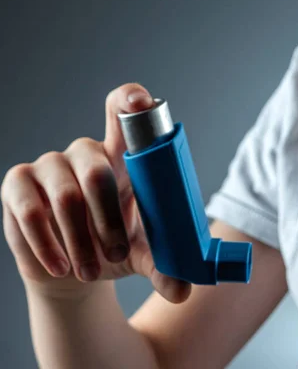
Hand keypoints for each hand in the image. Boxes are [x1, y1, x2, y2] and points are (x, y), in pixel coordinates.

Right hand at [1, 84, 190, 302]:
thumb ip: (164, 266)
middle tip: (116, 253)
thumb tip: (184, 290)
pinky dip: (48, 244)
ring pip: (65, 196)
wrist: (75, 270)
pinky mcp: (18, 184)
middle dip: (108, 220)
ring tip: (90, 271)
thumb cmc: (115, 246)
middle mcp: (86, 153)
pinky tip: (61, 267)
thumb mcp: (144, 254)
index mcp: (123, 157)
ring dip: (81, 240)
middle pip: (97, 171)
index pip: (124, 113)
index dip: (131, 100)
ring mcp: (50, 165)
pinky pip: (30, 210)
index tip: (140, 104)